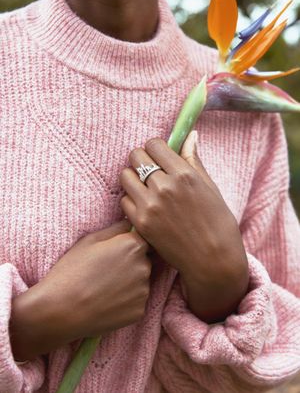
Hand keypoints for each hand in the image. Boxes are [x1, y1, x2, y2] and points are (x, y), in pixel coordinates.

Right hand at [9, 219, 151, 360]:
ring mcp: (143, 291)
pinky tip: (106, 302)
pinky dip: (125, 302)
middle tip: (106, 271)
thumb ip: (116, 229)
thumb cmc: (72, 270)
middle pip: (144, 260)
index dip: (129, 245)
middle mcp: (144, 267)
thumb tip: (130, 223)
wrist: (60, 310)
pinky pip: (136, 302)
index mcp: (133, 245)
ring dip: (129, 283)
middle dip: (131, 263)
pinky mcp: (139, 312)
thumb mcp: (90, 240)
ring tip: (104, 288)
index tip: (114, 252)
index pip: (144, 239)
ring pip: (141, 282)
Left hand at [119, 131, 248, 322]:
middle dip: (143, 159)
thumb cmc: (217, 222)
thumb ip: (193, 160)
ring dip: (134, 178)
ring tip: (146, 188)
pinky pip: (124, 200)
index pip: (154, 144)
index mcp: (184, 174)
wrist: (213, 260)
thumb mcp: (210, 187)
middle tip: (151, 171)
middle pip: (136, 155)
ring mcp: (150, 205)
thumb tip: (191, 135)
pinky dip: (132, 201)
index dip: (156, 148)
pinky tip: (146, 207)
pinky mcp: (141, 223)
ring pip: (126, 176)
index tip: (160, 156)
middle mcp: (164, 186)